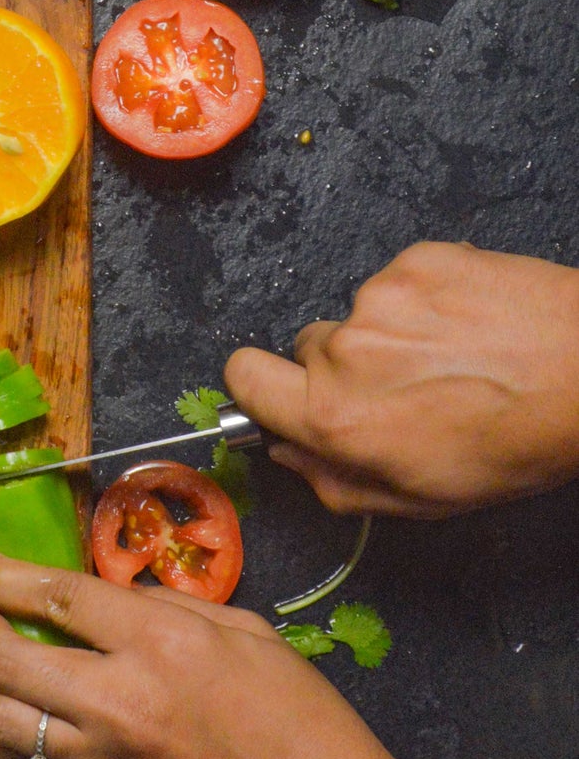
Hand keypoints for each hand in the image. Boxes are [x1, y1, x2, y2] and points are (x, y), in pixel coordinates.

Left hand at [0, 551, 413, 758]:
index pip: (53, 595)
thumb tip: (107, 595)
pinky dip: (5, 741)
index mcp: (159, 644)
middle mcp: (119, 702)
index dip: (1, 574)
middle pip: (4, 656)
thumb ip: (168, 606)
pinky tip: (14, 722)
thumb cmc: (304, 724)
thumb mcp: (246, 632)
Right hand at [225, 242, 578, 517]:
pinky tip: (471, 324)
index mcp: (335, 416)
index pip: (242, 376)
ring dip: (393, 333)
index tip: (285, 389)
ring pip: (361, 314)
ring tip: (456, 354)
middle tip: (406, 385)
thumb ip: (335, 481)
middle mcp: (346, 350)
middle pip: (308, 346)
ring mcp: (381, 297)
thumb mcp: (421, 499)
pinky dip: (427, 300)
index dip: (259, 384)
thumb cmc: (517, 442)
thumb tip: (288, 450)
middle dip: (344, 365)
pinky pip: (399, 280)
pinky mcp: (418, 260)